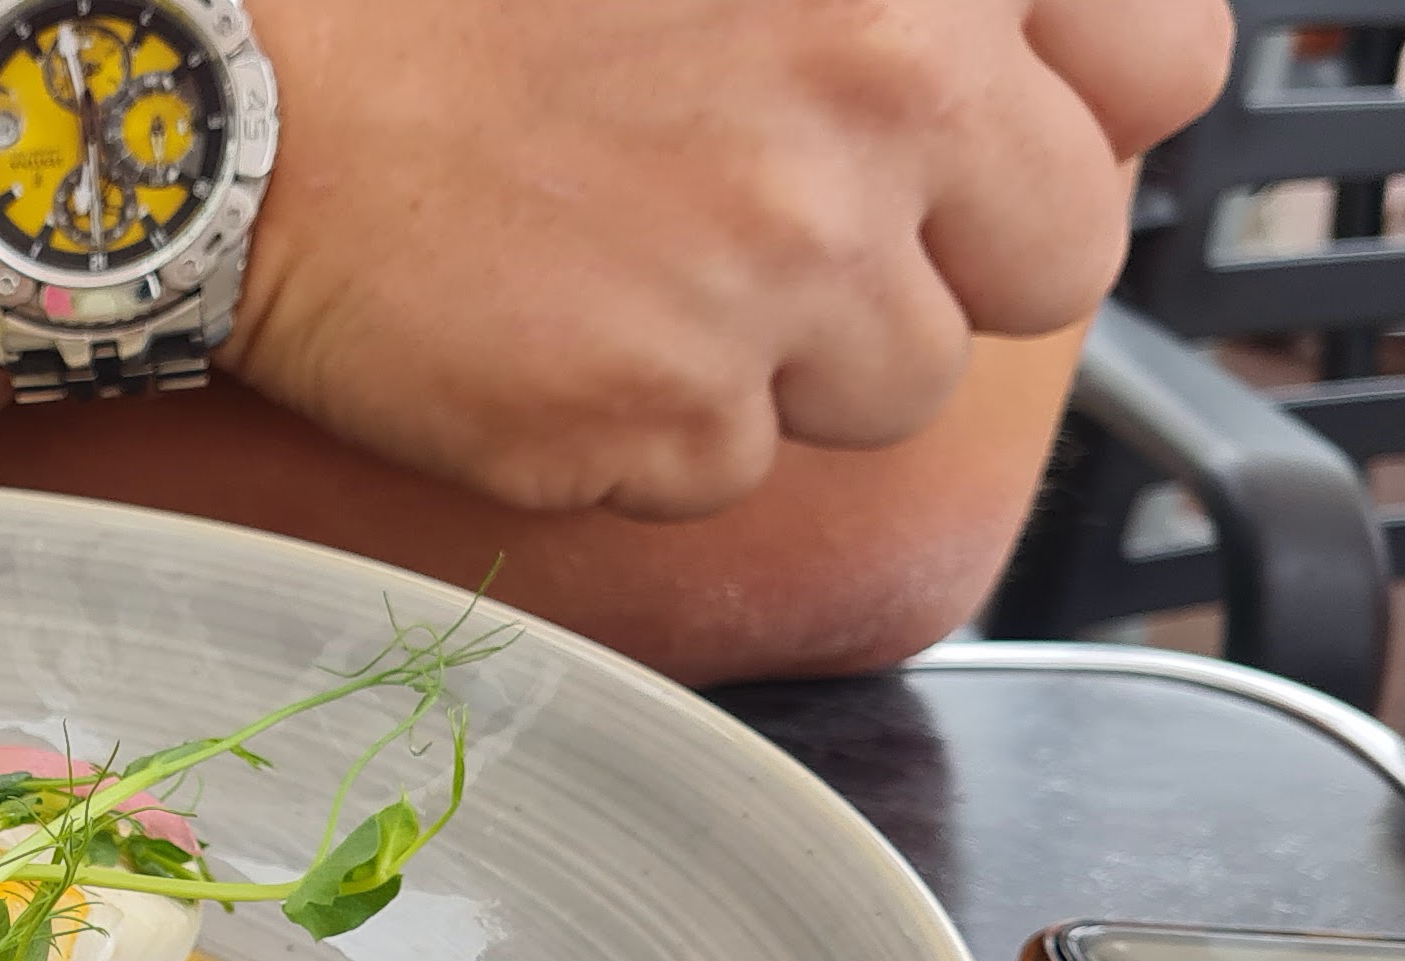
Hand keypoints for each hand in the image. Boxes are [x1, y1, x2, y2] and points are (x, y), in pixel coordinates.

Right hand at [221, 0, 1226, 519]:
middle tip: (787, 213)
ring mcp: (780, 268)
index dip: (1075, 108)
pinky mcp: (668, 415)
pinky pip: (734, 470)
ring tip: (644, 259)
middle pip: (1056, 257)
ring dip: (794, 352)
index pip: (1164, 65)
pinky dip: (656, 424)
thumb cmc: (458, 2)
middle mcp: (883, 91)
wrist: (240, 113)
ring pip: (900, 388)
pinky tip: (563, 326)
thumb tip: (1031, 72)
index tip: (981, 128)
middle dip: (941, 256)